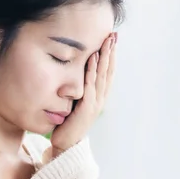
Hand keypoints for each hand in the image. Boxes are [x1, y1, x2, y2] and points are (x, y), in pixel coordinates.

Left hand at [50, 32, 117, 156]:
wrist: (65, 143)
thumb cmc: (67, 123)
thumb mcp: (75, 102)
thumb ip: (79, 89)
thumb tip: (75, 72)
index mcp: (99, 96)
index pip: (107, 72)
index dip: (110, 56)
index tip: (112, 39)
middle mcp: (100, 98)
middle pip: (109, 70)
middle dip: (111, 52)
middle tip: (114, 34)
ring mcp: (95, 103)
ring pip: (103, 75)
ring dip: (105, 57)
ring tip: (107, 41)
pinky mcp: (87, 108)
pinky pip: (91, 85)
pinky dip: (93, 70)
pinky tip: (93, 57)